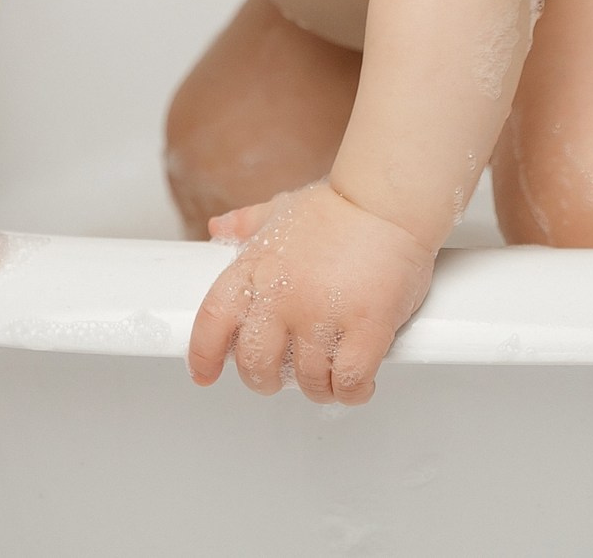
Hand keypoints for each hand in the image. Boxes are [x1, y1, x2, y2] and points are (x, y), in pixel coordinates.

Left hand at [188, 181, 435, 404]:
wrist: (388, 201)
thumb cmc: (339, 208)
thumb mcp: (282, 211)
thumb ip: (247, 224)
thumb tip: (218, 228)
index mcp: (256, 267)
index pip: (212, 321)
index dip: (203, 355)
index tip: (205, 374)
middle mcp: (282, 294)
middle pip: (256, 364)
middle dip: (267, 380)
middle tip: (283, 377)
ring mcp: (323, 312)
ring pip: (306, 380)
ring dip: (317, 387)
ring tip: (329, 375)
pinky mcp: (366, 326)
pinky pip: (348, 381)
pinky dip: (352, 391)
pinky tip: (357, 383)